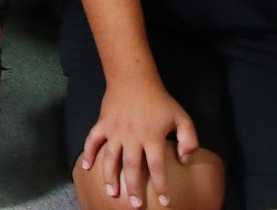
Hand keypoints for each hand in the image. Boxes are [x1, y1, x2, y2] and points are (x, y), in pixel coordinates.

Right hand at [80, 79, 199, 208]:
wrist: (133, 79)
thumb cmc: (160, 100)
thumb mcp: (182, 117)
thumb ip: (189, 140)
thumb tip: (184, 159)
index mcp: (152, 137)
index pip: (156, 166)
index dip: (160, 185)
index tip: (164, 201)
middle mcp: (132, 137)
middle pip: (131, 167)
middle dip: (133, 188)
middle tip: (136, 205)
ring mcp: (115, 131)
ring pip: (110, 158)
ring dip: (110, 177)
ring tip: (112, 193)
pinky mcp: (103, 124)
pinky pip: (92, 141)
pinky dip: (88, 154)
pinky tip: (87, 167)